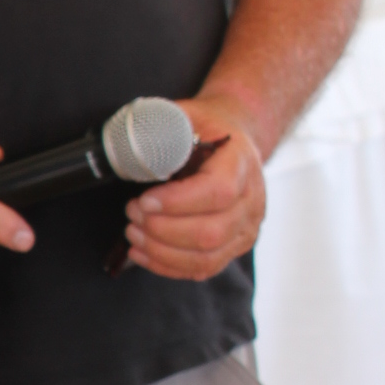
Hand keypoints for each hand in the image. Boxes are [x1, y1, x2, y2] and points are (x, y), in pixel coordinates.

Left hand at [122, 100, 266, 281]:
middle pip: (211, 232)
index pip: (217, 192)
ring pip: (206, 257)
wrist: (233, 142)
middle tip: (132, 214)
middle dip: (163, 230)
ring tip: (133, 233)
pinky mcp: (233, 248)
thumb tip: (132, 145)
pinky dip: (167, 266)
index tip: (144, 200)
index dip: (177, 202)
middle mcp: (251, 201)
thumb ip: (163, 127)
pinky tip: (142, 253)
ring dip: (161, 251)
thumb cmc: (207, 129)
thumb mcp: (186, 115)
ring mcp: (245, 229)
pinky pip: (203, 269)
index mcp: (241, 163)